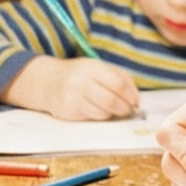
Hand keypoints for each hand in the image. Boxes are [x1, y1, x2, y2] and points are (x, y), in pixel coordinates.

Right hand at [6, 56, 140, 120]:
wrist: (48, 82)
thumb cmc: (80, 75)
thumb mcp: (99, 68)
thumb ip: (121, 78)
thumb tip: (136, 98)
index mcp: (92, 67)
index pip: (118, 83)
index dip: (130, 95)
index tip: (136, 102)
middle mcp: (81, 82)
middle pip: (111, 100)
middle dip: (125, 108)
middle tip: (129, 110)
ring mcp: (73, 98)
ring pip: (103, 112)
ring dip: (113, 114)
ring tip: (115, 110)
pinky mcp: (69, 112)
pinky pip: (92, 118)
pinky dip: (101, 116)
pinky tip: (100, 110)